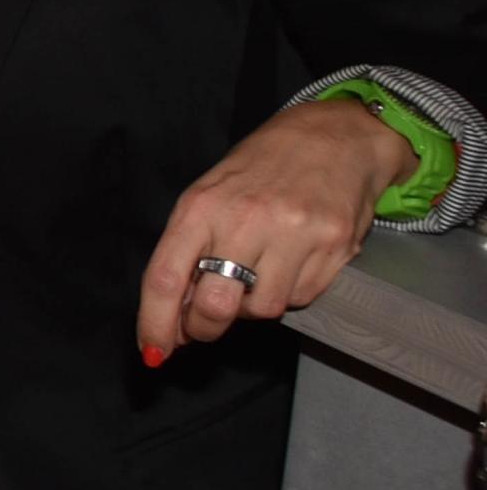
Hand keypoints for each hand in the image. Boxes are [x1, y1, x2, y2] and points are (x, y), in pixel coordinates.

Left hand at [138, 94, 415, 364]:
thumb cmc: (261, 168)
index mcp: (201, 206)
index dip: (155, 323)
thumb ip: (188, 250)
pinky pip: (303, 297)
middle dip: (203, 328)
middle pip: (214, 306)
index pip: (165, 277)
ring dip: (252, 307)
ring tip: (256, 275)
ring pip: (263, 309)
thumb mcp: (209, 195)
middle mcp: (246, 220)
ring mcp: (294, 234)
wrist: (335, 137)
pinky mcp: (335, 245)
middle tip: (203, 327)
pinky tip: (290, 263)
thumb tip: (174, 312)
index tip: (154, 351)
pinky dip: (290, 292)